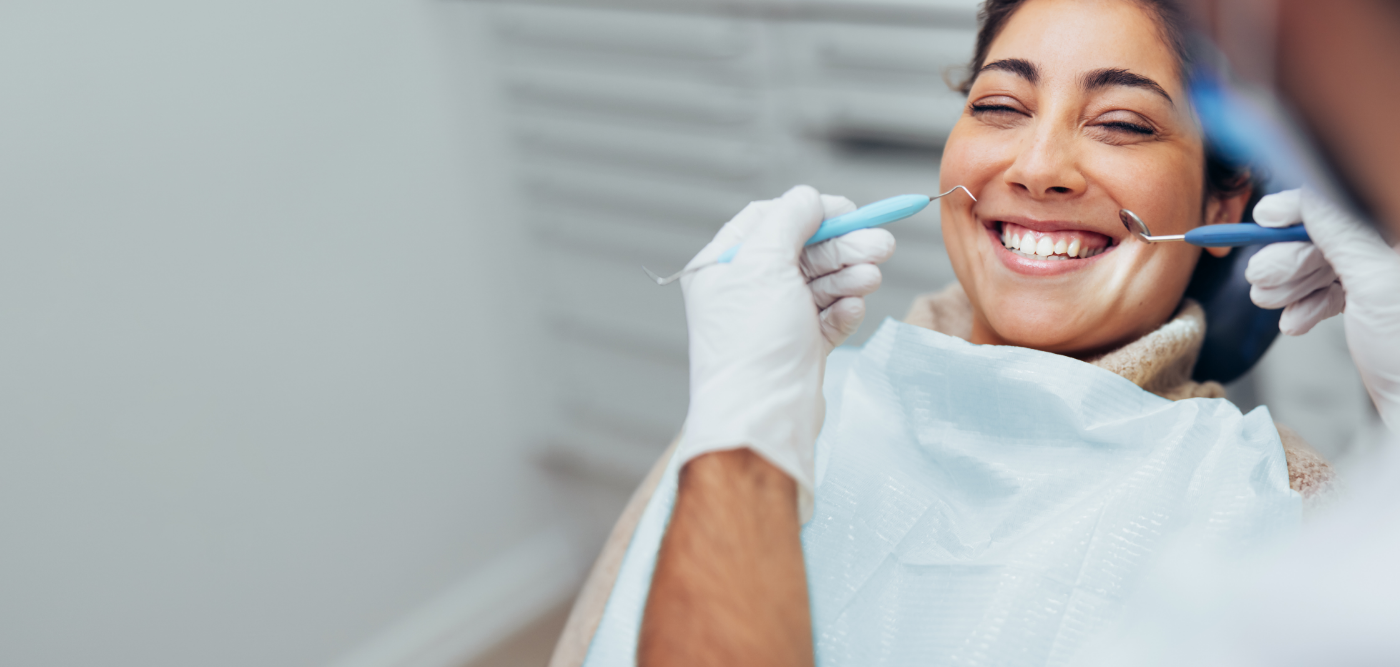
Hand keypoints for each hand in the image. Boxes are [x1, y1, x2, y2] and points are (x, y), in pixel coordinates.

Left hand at [676, 185, 894, 520]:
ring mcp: (773, 322)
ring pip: (819, 284)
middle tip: (882, 244)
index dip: (809, 211)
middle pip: (801, 251)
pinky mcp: (798, 349)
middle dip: (842, 245)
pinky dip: (843, 310)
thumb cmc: (753, 344)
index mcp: (722, 267)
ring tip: (871, 275)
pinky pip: (827, 318)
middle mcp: (745, 292)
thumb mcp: (765, 264)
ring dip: (848, 274)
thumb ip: (789, 220)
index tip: (847, 210)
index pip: (767, 219)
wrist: (763, 419)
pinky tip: (852, 308)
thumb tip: (809, 198)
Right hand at [1247, 188, 1399, 430]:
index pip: (1346, 202)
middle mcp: (1392, 253)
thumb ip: (1341, 231)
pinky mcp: (1372, 307)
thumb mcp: (1376, 283)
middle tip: (1261, 277)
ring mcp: (1383, 280)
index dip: (1302, 207)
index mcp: (1398, 235)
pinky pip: (1329, 293)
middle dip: (1289, 258)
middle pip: (1328, 235)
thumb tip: (1305, 194)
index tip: (1264, 217)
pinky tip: (1295, 323)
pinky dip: (1305, 306)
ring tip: (1271, 303)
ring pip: (1323, 265)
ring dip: (1289, 285)